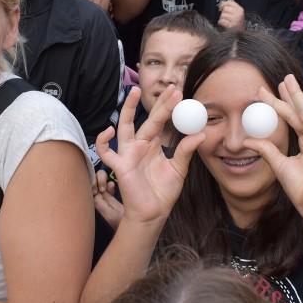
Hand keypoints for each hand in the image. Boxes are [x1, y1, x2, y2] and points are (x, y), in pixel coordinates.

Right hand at [95, 85, 204, 225]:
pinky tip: (109, 130)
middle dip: (157, 103)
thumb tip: (200, 133)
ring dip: (128, 108)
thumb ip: (185, 150)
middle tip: (170, 88)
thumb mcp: (179, 169)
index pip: (161, 120)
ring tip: (134, 92)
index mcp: (153, 144)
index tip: (179, 92)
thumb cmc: (163, 192)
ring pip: (124, 126)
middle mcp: (139, 145)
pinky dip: (102, 141)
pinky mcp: (119, 166)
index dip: (168, 106)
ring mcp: (128, 153)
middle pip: (147, 118)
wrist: (153, 214)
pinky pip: (105, 152)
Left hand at [217, 0, 244, 29]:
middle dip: (223, 12)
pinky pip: (221, 21)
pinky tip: (224, 24)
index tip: (221, 7)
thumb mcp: (236, 12)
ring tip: (225, 21)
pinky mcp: (230, 26)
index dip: (223, 4)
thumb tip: (222, 2)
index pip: (230, 2)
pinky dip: (220, 22)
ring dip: (222, 18)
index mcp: (240, 9)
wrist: (239, 32)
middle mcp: (238, 14)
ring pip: (222, 15)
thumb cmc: (236, 22)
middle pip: (225, 9)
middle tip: (225, 16)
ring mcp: (235, 20)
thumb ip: (230, 6)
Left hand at [242, 76, 302, 228]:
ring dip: (299, 96)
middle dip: (289, 95)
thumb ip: (267, 150)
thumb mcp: (280, 165)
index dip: (276, 105)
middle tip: (280, 78)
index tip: (262, 92)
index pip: (289, 119)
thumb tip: (247, 140)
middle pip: (299, 112)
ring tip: (290, 80)